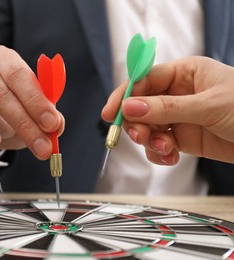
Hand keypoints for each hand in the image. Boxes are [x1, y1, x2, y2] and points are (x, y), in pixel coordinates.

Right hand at [0, 45, 63, 160]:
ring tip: (10, 150)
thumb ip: (45, 115)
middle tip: (42, 149)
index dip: (36, 101)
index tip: (51, 124)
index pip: (21, 76)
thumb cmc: (9, 103)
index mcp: (4, 58)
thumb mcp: (29, 107)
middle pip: (1, 95)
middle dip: (25, 125)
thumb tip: (58, 126)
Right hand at [102, 56, 233, 163]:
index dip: (125, 95)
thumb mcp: (208, 105)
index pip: (145, 80)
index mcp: (185, 74)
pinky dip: (159, 153)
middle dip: (136, 122)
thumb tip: (130, 107)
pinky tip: (170, 157)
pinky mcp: (182, 138)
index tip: (112, 112)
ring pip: (147, 127)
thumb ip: (167, 108)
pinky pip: (159, 144)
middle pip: (141, 106)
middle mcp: (178, 94)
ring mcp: (179, 117)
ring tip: (163, 149)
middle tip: (138, 135)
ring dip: (149, 140)